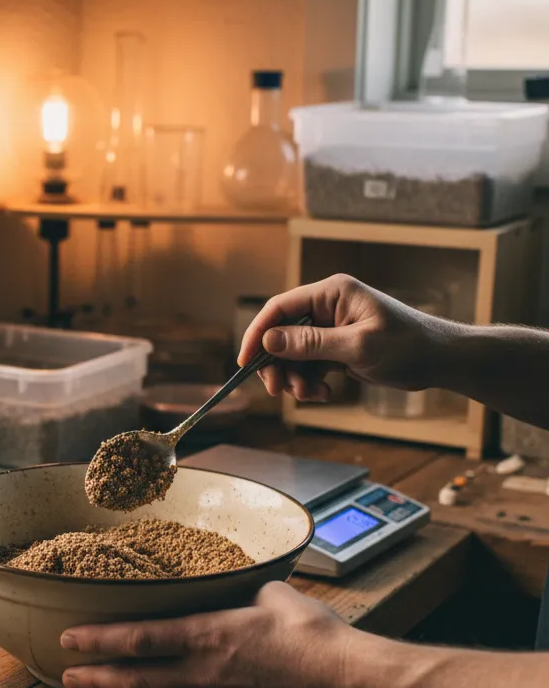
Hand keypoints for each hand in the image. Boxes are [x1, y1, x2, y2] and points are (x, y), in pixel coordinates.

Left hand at [60, 582, 369, 687]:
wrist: (347, 681)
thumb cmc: (314, 634)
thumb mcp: (271, 595)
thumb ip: (243, 591)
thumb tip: (238, 586)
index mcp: (210, 635)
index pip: (141, 639)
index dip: (101, 640)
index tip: (70, 640)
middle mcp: (206, 671)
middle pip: (138, 680)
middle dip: (97, 679)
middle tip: (66, 677)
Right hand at [237, 274, 452, 401]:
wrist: (442, 360)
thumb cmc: (408, 346)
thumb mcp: (357, 346)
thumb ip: (310, 343)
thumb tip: (268, 340)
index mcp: (331, 293)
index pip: (279, 308)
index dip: (257, 334)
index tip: (245, 363)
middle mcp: (327, 306)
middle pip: (282, 334)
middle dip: (278, 365)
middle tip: (279, 391)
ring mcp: (331, 327)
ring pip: (293, 355)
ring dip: (296, 378)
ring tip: (312, 394)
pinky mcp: (337, 347)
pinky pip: (309, 365)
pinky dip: (310, 382)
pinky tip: (325, 393)